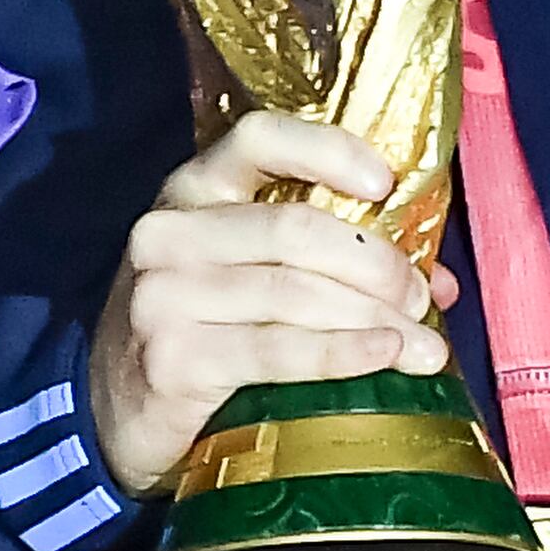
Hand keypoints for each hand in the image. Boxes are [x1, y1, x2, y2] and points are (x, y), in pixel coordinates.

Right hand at [87, 113, 459, 496]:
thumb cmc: (200, 328)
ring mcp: (164, 295)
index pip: (260, 137)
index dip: (329, 151)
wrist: (113, 412)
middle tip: (421, 299)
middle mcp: (170, 232)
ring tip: (424, 346)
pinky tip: (384, 357)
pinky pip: (278, 350)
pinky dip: (342, 353)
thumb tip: (436, 279)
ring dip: (374, 319)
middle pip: (295, 228)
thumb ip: (332, 261)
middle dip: (376, 265)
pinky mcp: (173, 360)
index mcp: (194, 188)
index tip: (386, 183)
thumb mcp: (247, 273)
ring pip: (295, 293)